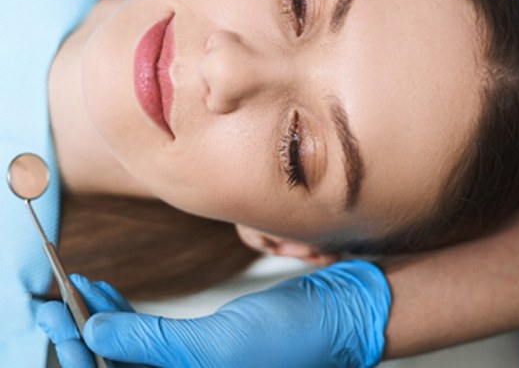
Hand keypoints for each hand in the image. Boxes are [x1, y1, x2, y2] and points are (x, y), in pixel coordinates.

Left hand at [38, 261, 390, 367]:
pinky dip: (126, 311)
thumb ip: (153, 345)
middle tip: (49, 301)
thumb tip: (95, 334)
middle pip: (116, 365)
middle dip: (78, 334)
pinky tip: (108, 294)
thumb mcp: (218, 345)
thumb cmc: (291, 338)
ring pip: (130, 347)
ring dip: (99, 318)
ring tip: (75, 290)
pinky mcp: (202, 340)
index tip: (47, 317)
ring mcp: (194, 364)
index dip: (74, 352)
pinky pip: (151, 332)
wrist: (338, 312)